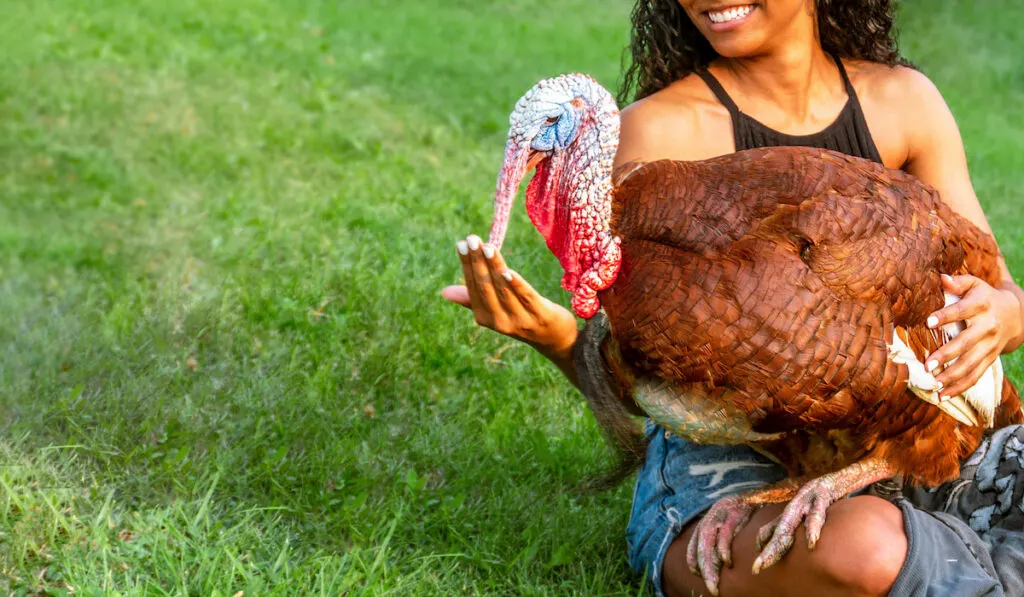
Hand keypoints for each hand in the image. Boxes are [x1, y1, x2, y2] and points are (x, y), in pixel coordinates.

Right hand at [441, 234, 578, 361]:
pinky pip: (526, 297)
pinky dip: (515, 284)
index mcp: (485, 317)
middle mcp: (499, 321)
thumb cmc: (521, 317)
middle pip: (485, 287)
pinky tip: (507, 270)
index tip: (462, 243)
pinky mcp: (541, 316)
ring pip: (503, 289)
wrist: (554, 339)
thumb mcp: (496, 310)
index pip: (473, 287)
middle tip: (472, 239)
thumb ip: (472, 299)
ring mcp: (520, 320)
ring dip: (494, 267)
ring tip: (487, 247)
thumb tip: (444, 292)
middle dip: (477, 262)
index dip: (467, 265)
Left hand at [925, 274, 1023, 398]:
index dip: (946, 316)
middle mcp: (988, 327)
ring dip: (953, 376)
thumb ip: (958, 282)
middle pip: (966, 343)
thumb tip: (940, 278)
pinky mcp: (990, 359)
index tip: (928, 322)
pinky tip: (943, 395)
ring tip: (934, 384)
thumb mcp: (974, 285)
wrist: (1015, 314)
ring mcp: (990, 346)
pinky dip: (960, 387)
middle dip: (947, 355)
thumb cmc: (983, 297)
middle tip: (927, 365)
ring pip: (972, 364)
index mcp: (982, 305)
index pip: (962, 311)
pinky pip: (976, 376)